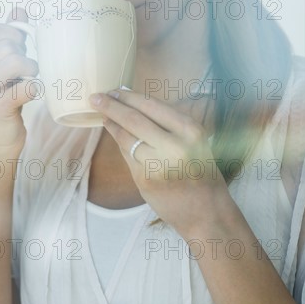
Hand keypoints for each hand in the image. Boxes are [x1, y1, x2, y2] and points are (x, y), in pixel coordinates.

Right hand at [0, 8, 38, 154]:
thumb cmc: (1, 102)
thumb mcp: (0, 68)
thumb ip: (7, 39)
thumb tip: (18, 9)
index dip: (12, 34)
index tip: (20, 49)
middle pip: (7, 45)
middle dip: (25, 55)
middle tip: (24, 72)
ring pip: (16, 60)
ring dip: (31, 70)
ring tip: (28, 81)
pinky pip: (28, 87)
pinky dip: (36, 89)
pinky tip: (31, 95)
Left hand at [89, 89, 231, 236]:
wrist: (207, 213)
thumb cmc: (202, 172)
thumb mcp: (195, 141)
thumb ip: (170, 124)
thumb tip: (136, 102)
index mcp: (190, 130)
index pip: (152, 106)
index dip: (130, 96)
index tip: (116, 89)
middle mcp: (174, 145)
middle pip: (134, 119)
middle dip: (112, 105)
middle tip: (97, 96)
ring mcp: (157, 164)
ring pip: (126, 136)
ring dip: (111, 123)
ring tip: (103, 113)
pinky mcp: (144, 180)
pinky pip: (126, 154)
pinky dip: (118, 141)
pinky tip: (113, 132)